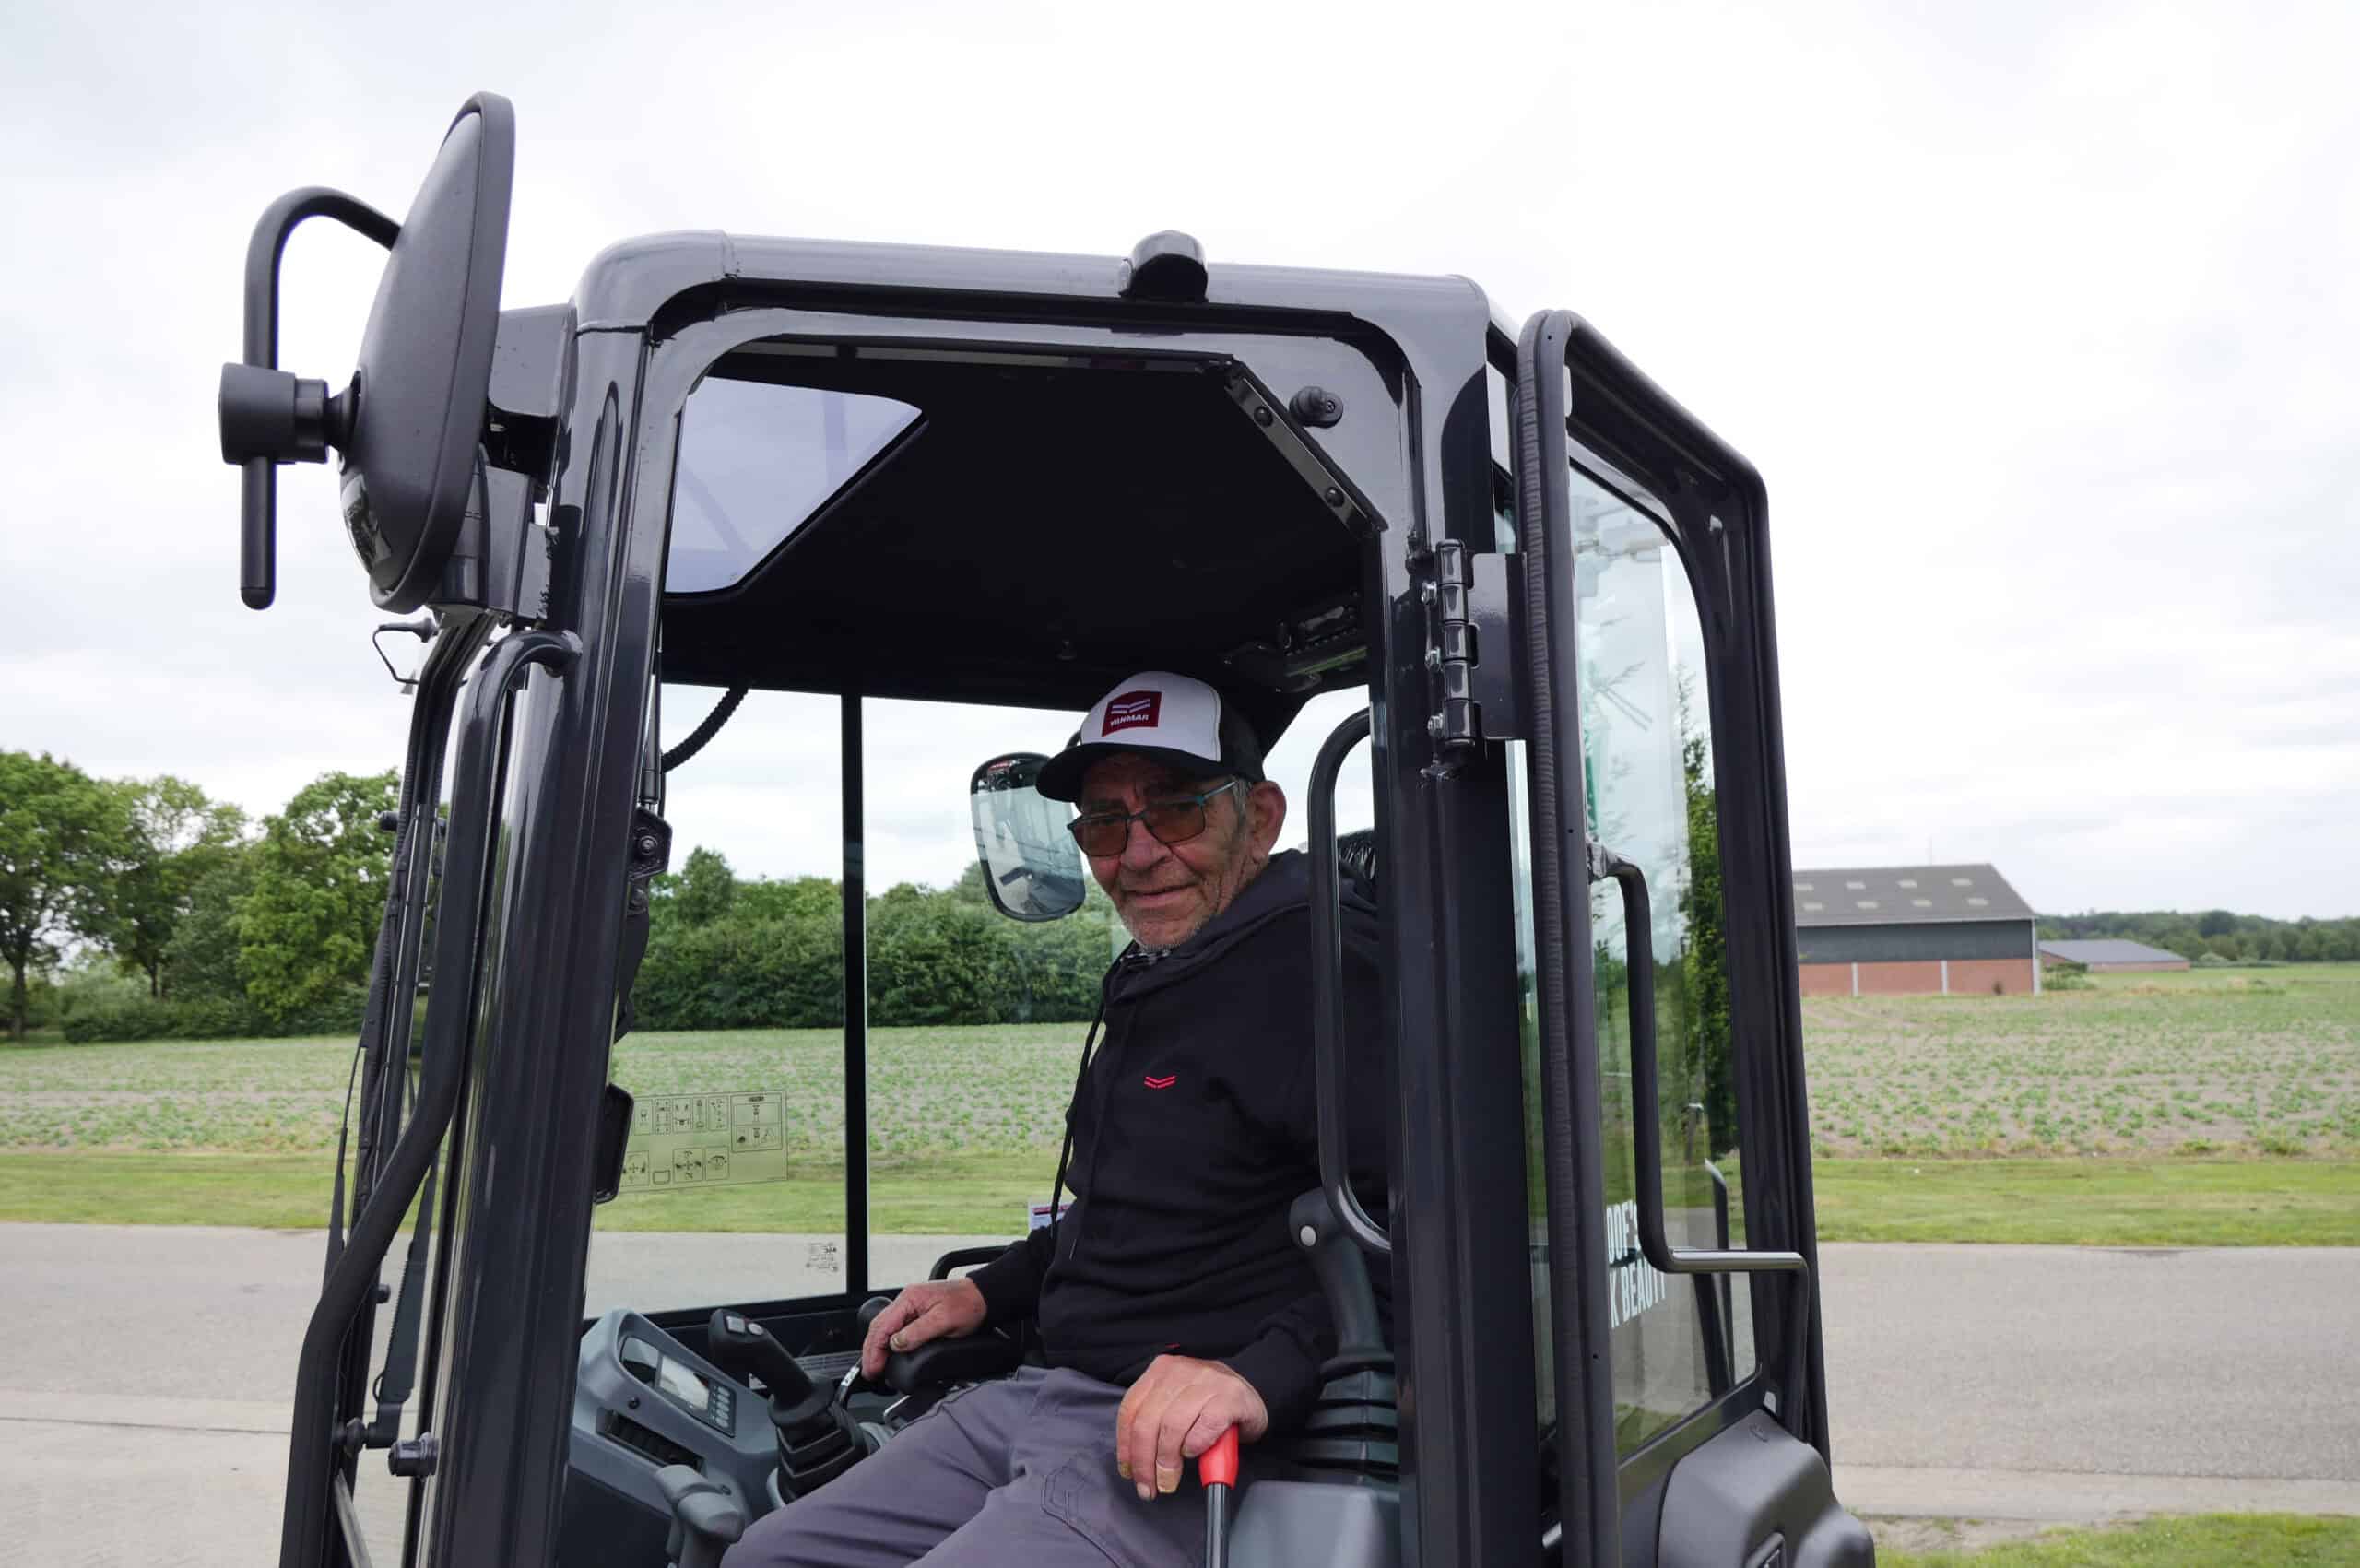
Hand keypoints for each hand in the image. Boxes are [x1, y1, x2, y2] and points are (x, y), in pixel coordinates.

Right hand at [858, 1277, 986, 1379]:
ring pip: (885, 1327)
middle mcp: (906, 1300)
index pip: (883, 1326)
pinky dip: (887, 1342)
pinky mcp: (917, 1313)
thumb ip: (918, 1332)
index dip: (875, 1350)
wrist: (983, 1296)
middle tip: (870, 1372)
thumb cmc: (967, 1304)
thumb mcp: (944, 1321)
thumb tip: (895, 1344)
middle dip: (871, 1351)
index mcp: (909, 1299)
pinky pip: (895, 1327)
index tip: (873, 1368)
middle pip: (879, 1327)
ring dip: (877, 1347)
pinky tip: (888, 1353)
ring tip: (875, 1366)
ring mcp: (911, 1306)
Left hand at [1113, 1354, 1268, 1501]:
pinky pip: (1204, 1427)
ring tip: (1170, 1481)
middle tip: (1149, 1487)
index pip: (1130, 1409)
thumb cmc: (1210, 1405)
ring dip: (1168, 1462)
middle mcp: (1180, 1371)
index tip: (1129, 1472)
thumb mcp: (1176, 1404)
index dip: (1126, 1446)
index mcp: (1160, 1371)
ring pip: (1172, 1426)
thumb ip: (1154, 1424)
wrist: (1252, 1393)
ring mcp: (1206, 1381)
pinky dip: (1195, 1446)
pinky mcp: (1230, 1397)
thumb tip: (1134, 1465)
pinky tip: (1194, 1454)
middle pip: (1148, 1422)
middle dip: (1145, 1462)